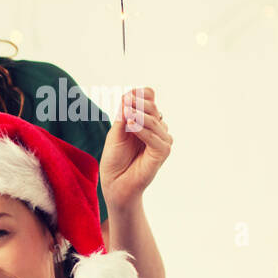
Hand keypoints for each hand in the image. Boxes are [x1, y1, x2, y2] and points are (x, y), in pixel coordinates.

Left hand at [100, 87, 171, 209]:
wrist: (115, 183)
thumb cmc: (114, 159)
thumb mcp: (115, 133)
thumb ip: (122, 117)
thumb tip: (128, 96)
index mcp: (145, 120)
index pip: (149, 99)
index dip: (141, 94)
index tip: (127, 95)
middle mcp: (156, 128)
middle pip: (153, 107)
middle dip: (139, 104)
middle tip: (125, 104)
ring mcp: (162, 139)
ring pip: (155, 121)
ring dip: (140, 116)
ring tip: (127, 116)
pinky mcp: (163, 152)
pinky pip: (155, 137)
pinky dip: (143, 130)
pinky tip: (131, 126)